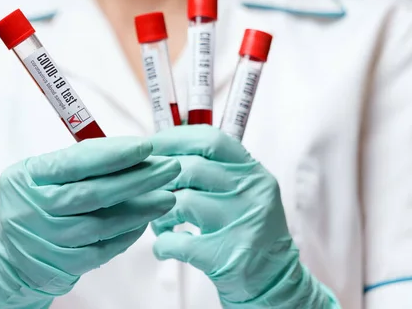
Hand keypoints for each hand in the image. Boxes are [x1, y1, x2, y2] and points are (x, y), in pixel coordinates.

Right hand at [0, 137, 179, 308]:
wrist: (11, 254)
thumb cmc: (36, 201)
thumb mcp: (42, 174)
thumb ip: (79, 162)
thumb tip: (132, 150)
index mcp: (26, 177)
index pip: (76, 163)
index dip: (114, 154)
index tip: (146, 146)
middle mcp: (31, 209)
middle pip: (94, 194)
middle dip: (137, 179)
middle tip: (169, 168)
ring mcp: (46, 240)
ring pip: (102, 224)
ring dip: (140, 210)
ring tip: (167, 196)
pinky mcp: (61, 265)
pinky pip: (102, 250)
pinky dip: (127, 235)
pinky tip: (145, 221)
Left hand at [149, 126, 339, 307]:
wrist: (273, 280)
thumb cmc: (243, 228)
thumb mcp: (242, 191)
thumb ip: (212, 169)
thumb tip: (161, 150)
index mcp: (253, 172)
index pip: (210, 140)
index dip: (174, 139)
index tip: (151, 148)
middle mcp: (252, 192)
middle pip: (190, 168)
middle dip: (159, 179)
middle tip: (147, 191)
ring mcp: (241, 223)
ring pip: (181, 201)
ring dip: (157, 212)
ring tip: (159, 222)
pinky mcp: (227, 255)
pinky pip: (177, 241)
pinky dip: (162, 244)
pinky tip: (165, 246)